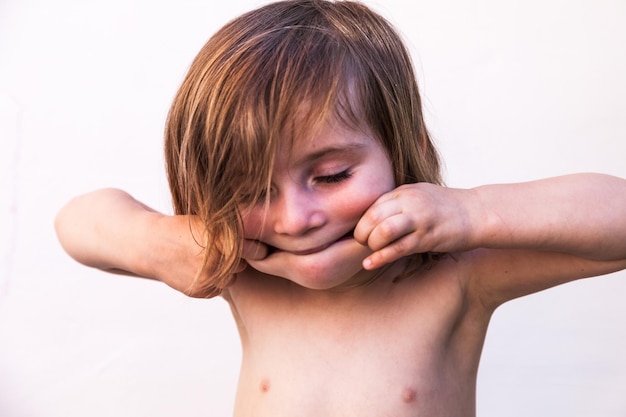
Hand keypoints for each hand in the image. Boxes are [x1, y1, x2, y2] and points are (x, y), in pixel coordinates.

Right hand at [147, 215, 267, 297]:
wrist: (152, 245)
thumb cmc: (184, 228)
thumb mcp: (209, 222)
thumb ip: (235, 232)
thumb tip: (265, 244)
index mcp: (222, 240)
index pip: (256, 250)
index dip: (257, 248)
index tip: (257, 247)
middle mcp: (217, 261)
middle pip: (243, 265)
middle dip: (238, 258)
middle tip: (220, 249)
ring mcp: (209, 279)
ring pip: (232, 278)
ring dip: (225, 271)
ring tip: (207, 258)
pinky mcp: (201, 291)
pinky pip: (218, 288)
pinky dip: (213, 280)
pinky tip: (198, 269)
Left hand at [354, 183, 476, 269]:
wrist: (478, 212)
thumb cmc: (447, 207)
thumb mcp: (419, 195)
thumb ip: (398, 203)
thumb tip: (374, 215)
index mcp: (404, 192)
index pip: (371, 205)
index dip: (361, 221)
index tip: (361, 233)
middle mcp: (409, 203)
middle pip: (372, 217)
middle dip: (362, 233)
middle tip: (363, 243)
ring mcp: (419, 220)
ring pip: (383, 231)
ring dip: (372, 244)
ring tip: (372, 250)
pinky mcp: (428, 238)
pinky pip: (398, 249)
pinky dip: (380, 258)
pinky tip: (369, 264)